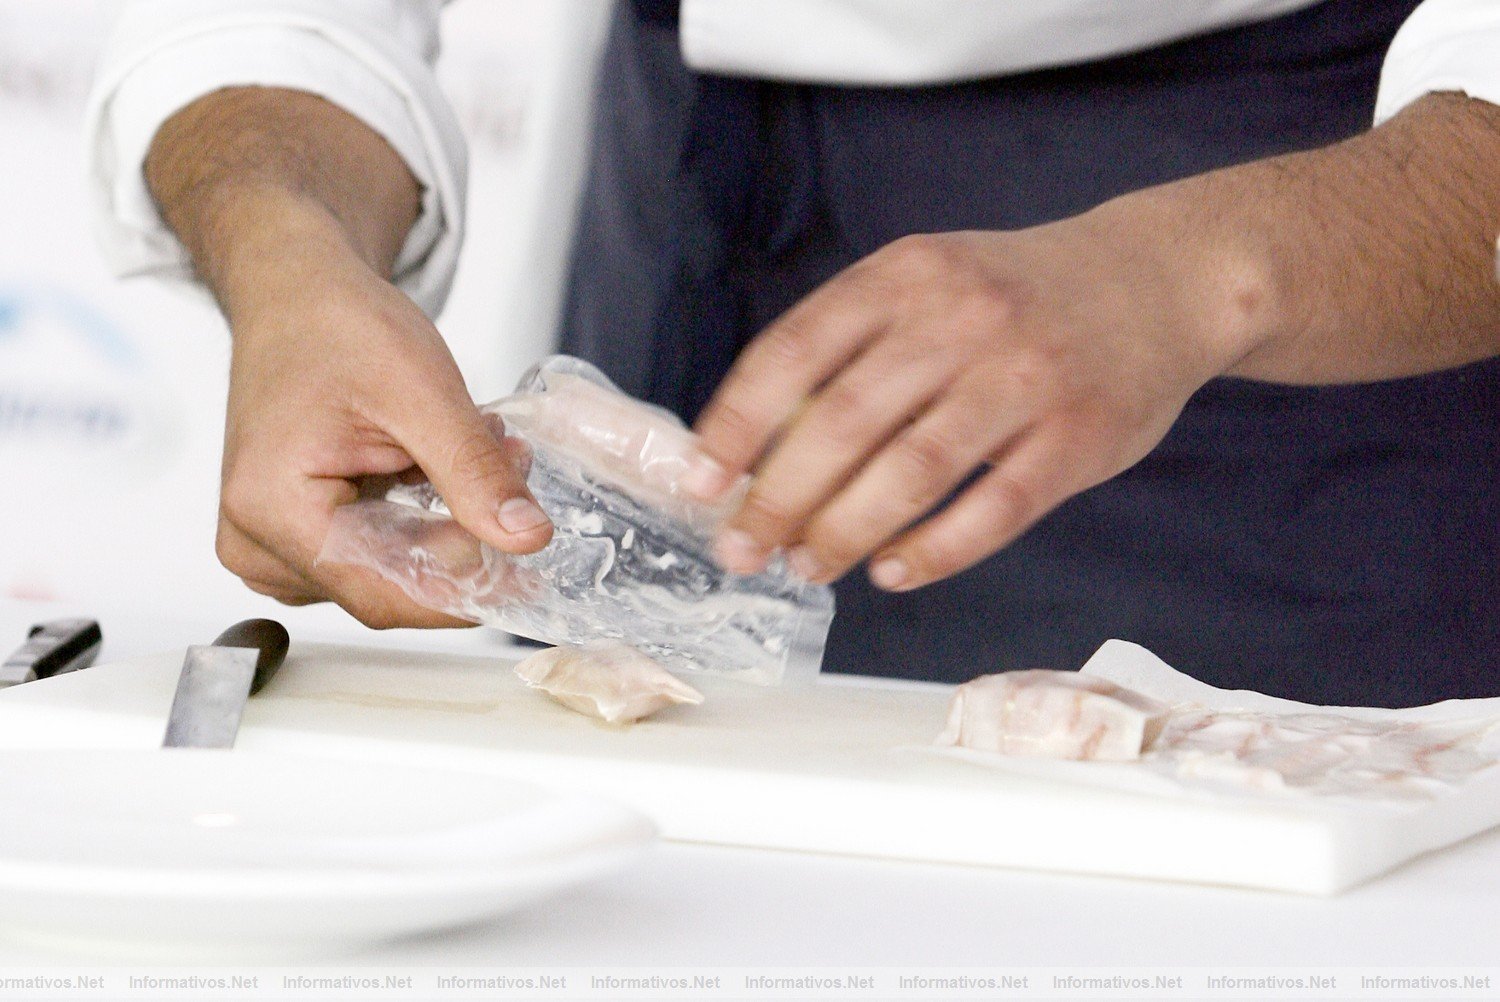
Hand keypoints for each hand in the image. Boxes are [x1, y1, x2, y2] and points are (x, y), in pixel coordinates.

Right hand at [214, 205, 551, 626]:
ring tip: (483, 458)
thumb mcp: (423, 394)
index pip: (383, 594)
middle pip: (386, 588)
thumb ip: (474, 474)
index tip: (529, 571)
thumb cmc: (337, 326)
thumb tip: (526, 539)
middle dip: (463, 545)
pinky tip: (444, 471)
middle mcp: (256, 541)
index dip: (463, 592)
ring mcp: (270, 545)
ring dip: (449, 531)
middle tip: (516, 477)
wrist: (296, 294)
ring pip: (387, 574)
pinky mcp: (293, 536)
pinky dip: (422, 522)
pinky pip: (373, 555)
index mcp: (272, 510)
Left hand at [687, 208, 1252, 591]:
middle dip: (777, 498)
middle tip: (744, 548)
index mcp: (905, 276)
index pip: (792, 353)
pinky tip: (892, 572)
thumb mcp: (929, 279)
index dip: (735, 426)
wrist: (1157, 281)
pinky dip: (934, 551)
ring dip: (845, 532)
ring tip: (808, 565)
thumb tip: (759, 446)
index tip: (699, 484)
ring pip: (912, 472)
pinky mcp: (1076, 437)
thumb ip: (853, 343)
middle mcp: (960, 319)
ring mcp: (1024, 378)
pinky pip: (993, 509)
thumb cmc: (1016, 295)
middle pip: (842, 423)